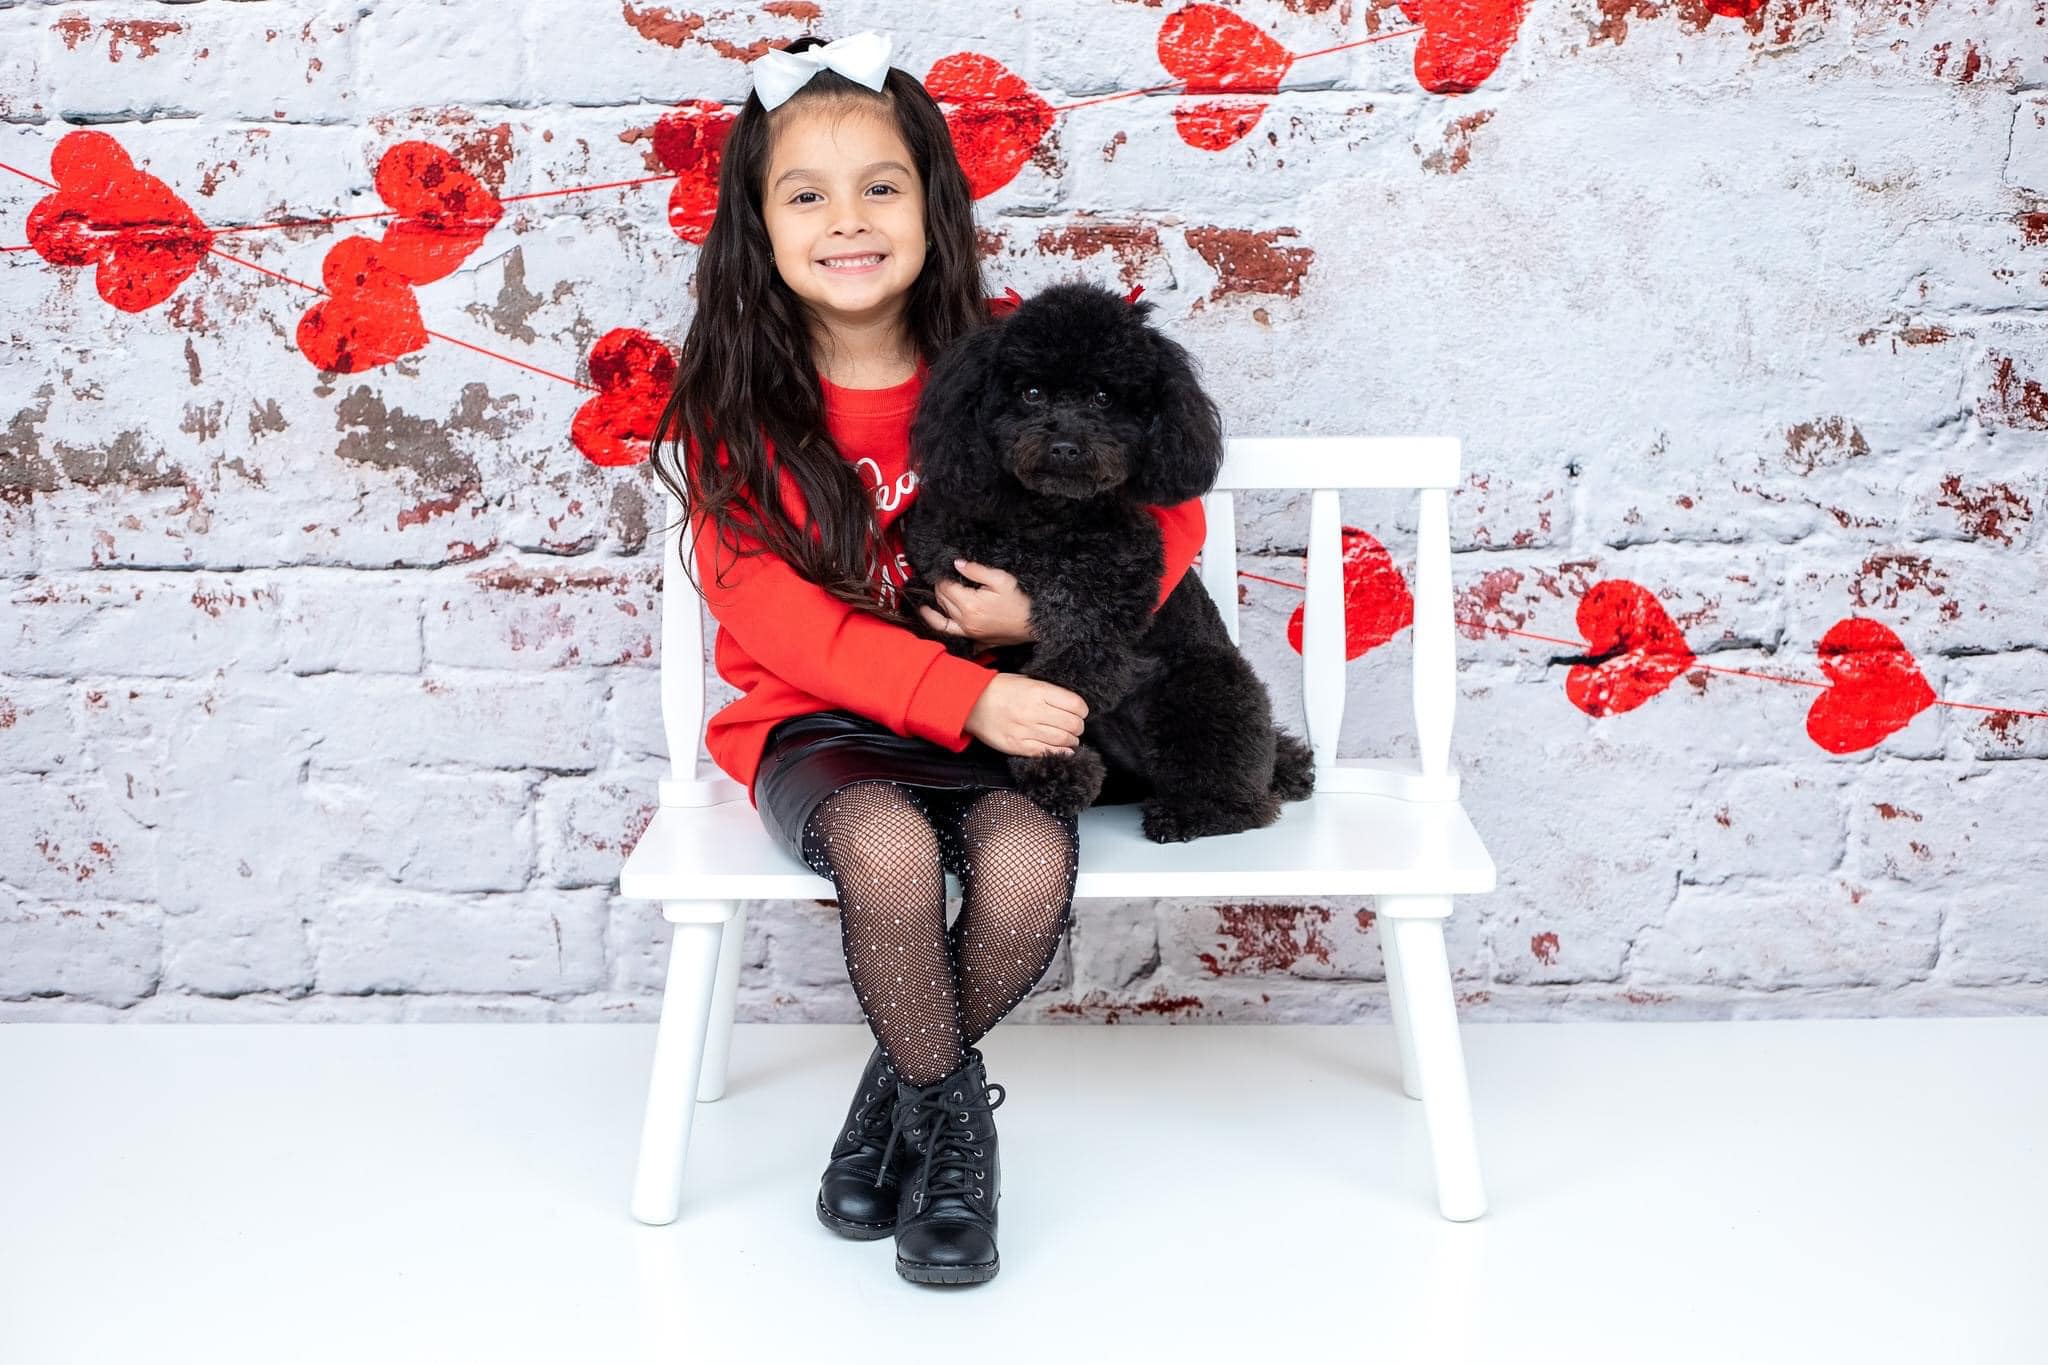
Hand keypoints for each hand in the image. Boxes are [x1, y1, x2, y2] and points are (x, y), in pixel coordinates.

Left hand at [917, 558, 1035, 648]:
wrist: (1036, 624)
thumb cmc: (1021, 601)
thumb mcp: (1001, 579)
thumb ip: (976, 571)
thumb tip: (957, 564)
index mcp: (970, 604)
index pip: (945, 587)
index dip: (942, 577)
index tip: (943, 570)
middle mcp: (965, 621)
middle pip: (942, 601)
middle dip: (938, 589)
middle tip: (939, 580)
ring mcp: (969, 633)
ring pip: (942, 620)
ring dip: (932, 610)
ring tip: (923, 606)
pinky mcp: (975, 640)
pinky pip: (952, 635)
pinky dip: (941, 628)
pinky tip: (937, 622)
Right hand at [964, 673, 1087, 757]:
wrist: (970, 702)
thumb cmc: (999, 689)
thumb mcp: (1026, 680)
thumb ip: (1048, 692)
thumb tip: (1071, 705)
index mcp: (1038, 691)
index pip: (1075, 704)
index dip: (1082, 710)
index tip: (1080, 712)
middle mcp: (1034, 711)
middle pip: (1072, 724)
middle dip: (1078, 727)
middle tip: (1076, 727)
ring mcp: (1025, 730)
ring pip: (1062, 740)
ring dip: (1072, 741)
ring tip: (1071, 739)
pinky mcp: (1017, 745)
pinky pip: (1046, 752)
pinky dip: (1060, 753)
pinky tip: (1064, 750)